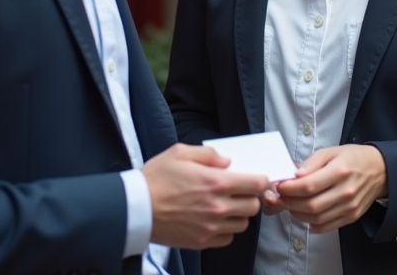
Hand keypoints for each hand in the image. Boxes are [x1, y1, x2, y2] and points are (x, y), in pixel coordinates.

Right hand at [142, 144, 267, 249]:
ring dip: (238, 214)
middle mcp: (218, 207)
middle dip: (249, 197)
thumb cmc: (156, 178)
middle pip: (253, 205)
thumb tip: (227, 161)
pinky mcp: (201, 242)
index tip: (256, 179)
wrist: (135, 208)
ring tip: (225, 205)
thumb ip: (208, 154)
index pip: (256, 184)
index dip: (261, 180)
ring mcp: (211, 227)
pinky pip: (227, 238)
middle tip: (238, 191)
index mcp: (216, 182)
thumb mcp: (180, 153)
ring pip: (243, 224)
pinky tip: (214, 220)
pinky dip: (226, 230)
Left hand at [274, 144, 387, 233]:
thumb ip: (311, 163)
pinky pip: (325, 226)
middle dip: (289, 203)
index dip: (289, 189)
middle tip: (278, 198)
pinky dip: (310, 223)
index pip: (309, 186)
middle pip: (310, 205)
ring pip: (316, 218)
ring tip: (289, 204)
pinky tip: (304, 214)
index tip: (278, 186)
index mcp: (340, 171)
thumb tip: (294, 175)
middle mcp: (346, 191)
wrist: (380, 171)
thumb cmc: (352, 158)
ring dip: (297, 214)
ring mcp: (349, 207)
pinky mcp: (351, 217)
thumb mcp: (331, 151)